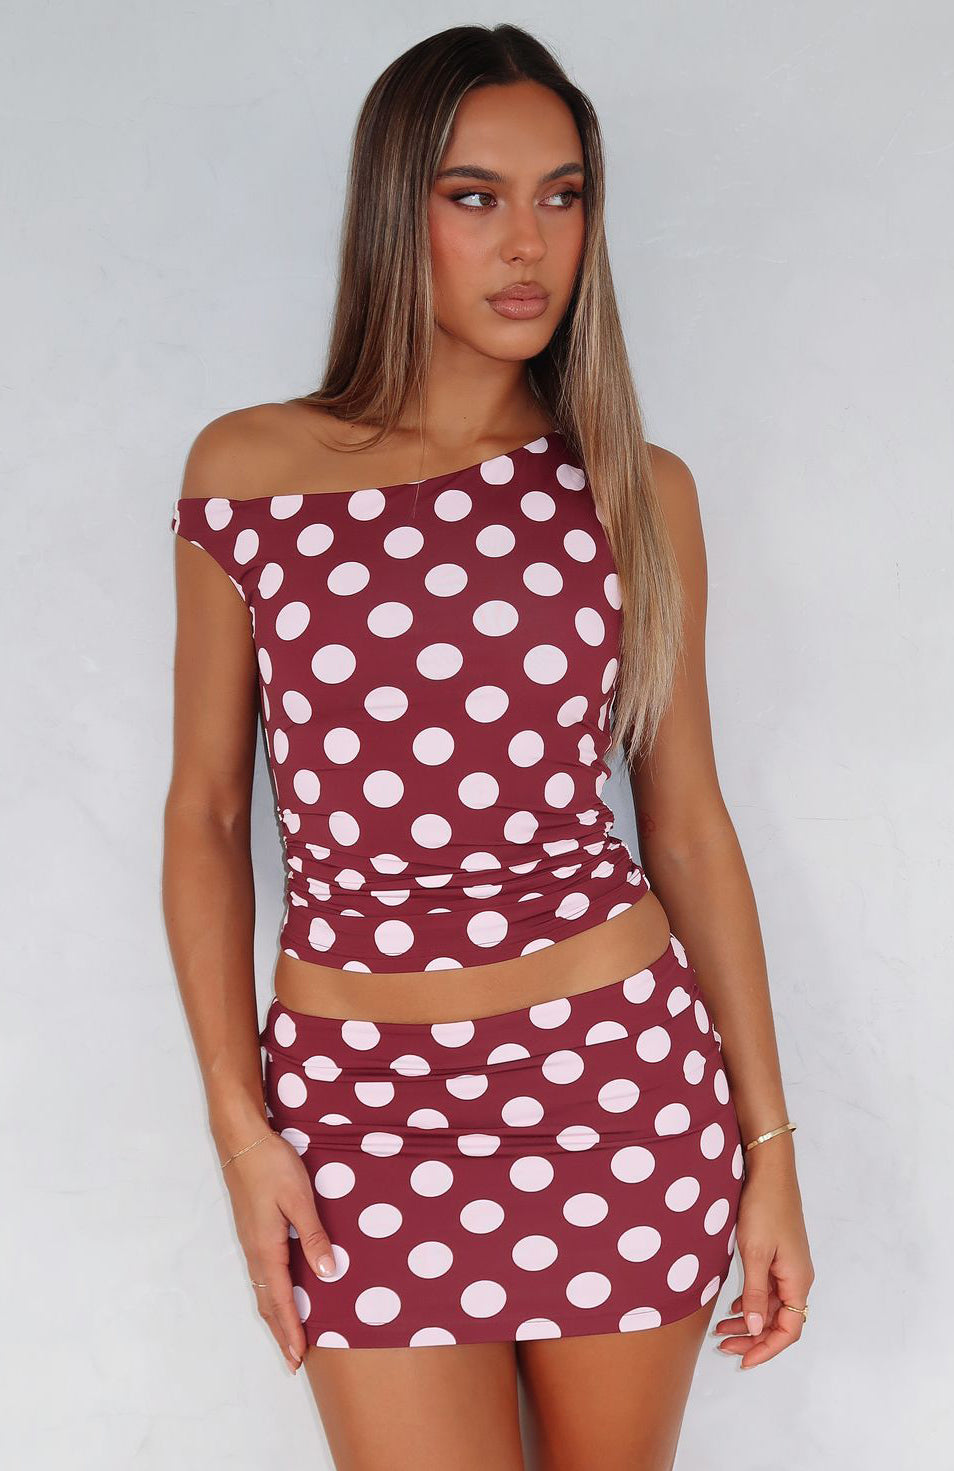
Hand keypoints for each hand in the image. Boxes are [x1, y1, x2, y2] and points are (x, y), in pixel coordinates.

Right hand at [221, 1128, 335, 1372]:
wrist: (242, 1140)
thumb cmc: (272, 1166)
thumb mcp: (299, 1198)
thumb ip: (313, 1235)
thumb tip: (327, 1272)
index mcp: (266, 1247)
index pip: (279, 1300)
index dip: (290, 1329)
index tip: (299, 1356)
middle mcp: (254, 1251)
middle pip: (265, 1303)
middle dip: (280, 1332)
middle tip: (293, 1361)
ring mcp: (250, 1241)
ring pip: (261, 1289)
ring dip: (274, 1316)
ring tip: (287, 1336)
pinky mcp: (252, 1231)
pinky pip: (261, 1273)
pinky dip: (270, 1294)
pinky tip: (280, 1293)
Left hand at [711, 1156, 814, 1369]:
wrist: (769, 1170)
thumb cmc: (763, 1208)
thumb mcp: (755, 1253)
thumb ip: (755, 1294)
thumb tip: (755, 1329)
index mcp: (797, 1281)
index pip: (788, 1331)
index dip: (766, 1349)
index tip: (742, 1359)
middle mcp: (797, 1277)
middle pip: (779, 1322)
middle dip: (753, 1338)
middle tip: (724, 1345)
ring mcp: (788, 1266)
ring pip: (771, 1306)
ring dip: (749, 1320)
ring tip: (721, 1329)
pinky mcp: (778, 1254)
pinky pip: (768, 1289)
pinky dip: (751, 1302)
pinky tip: (734, 1306)